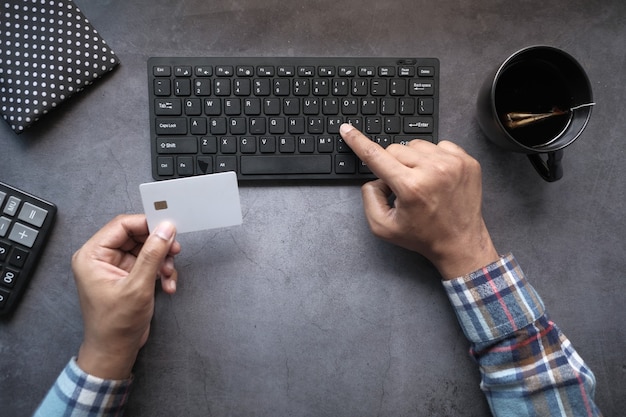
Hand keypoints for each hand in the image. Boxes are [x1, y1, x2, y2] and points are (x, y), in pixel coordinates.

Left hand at [71, 214, 180, 378]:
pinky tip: (168, 286)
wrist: (115, 352)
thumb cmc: (116, 325)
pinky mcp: (128, 277)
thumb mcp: (137, 286)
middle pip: (136, 237)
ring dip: (162, 262)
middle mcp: (101, 258)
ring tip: (169, 276)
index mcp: (92, 255)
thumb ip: (152, 254)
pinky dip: (161, 273)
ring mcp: (115, 267)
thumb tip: (166, 229)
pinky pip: (148, 264)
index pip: (122, 226)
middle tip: (174, 252)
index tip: (169, 228)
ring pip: (146, 250)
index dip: (147, 224)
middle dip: (158, 246)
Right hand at [340, 123, 498, 279]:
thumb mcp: (383, 227)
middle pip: (396, 149)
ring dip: (413, 159)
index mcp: (411, 187)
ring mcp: (453, 163)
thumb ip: (370, 198)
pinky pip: (439, 145)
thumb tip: (375, 176)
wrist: (460, 243)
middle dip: (392, 165)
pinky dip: (433, 157)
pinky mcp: (466, 161)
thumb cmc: (422, 236)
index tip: (347, 130)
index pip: (376, 156)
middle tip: (401, 186)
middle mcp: (433, 171)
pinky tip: (436, 176)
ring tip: (421, 181)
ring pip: (417, 144)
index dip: (358, 141)